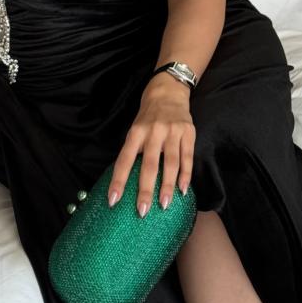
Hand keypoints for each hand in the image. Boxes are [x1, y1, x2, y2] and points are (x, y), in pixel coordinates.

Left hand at [107, 73, 194, 216]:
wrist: (168, 91)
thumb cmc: (148, 116)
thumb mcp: (136, 129)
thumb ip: (134, 151)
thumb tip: (127, 182)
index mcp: (136, 132)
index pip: (124, 159)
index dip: (118, 180)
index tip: (113, 201)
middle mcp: (153, 131)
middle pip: (149, 164)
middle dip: (145, 189)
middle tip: (142, 211)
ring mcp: (172, 131)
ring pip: (170, 163)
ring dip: (167, 186)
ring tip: (164, 205)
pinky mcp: (188, 132)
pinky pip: (187, 157)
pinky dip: (185, 175)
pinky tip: (183, 190)